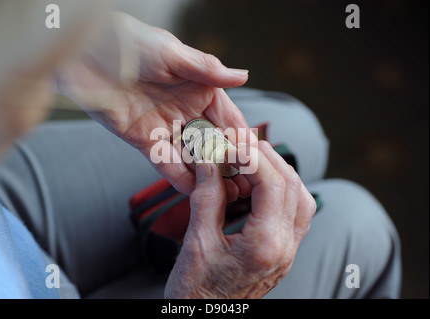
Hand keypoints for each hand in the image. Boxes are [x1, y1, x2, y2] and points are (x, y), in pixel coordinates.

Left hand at [56, 12, 250, 195]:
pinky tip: (196, 192)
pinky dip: (180, 178)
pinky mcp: (144, 141)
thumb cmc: (130, 43)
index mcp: (198, 89)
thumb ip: (207, 70)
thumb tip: (243, 75)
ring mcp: (166, 127)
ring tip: (226, 195)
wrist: (85, 56)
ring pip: (193, 157)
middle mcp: (186, 110)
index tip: (257, 158)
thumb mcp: (172, 53)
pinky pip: (166, 163)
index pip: (228, 118)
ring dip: (208, 176)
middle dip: (229, 163)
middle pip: (214, 142)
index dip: (242, 138)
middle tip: (246, 185)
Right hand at [164, 141, 316, 297]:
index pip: (272, 184)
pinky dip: (285, 192)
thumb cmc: (197, 292)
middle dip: (269, 159)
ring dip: (282, 173)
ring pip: (302, 199)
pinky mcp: (283, 254)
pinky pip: (297, 214)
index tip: (232, 147)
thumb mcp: (197, 241)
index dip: (253, 158)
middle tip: (244, 146)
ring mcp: (288, 252)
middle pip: (292, 187)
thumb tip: (210, 163)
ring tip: (256, 161)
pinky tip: (265, 186)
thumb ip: (206, 198)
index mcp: (264, 245)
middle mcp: (284, 248)